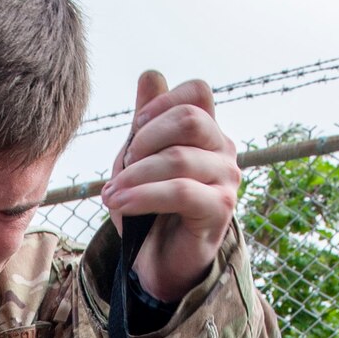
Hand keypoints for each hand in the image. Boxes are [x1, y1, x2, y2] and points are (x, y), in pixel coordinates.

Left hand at [103, 69, 239, 303]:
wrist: (159, 262)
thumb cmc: (149, 211)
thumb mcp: (138, 162)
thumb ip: (145, 123)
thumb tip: (151, 75)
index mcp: (207, 132)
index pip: (197, 91)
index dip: (160, 104)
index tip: (134, 132)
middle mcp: (223, 150)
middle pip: (189, 118)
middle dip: (145, 139)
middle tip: (122, 167)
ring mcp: (227, 179)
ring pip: (179, 157)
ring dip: (135, 175)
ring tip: (111, 194)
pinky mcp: (220, 209)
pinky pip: (180, 191)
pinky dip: (142, 196)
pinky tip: (119, 205)